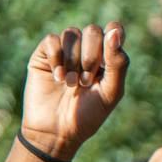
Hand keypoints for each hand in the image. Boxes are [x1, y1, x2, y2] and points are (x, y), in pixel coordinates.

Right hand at [20, 23, 129, 161]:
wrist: (56, 132)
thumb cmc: (87, 115)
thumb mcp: (111, 92)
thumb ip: (118, 62)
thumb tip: (114, 30)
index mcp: (106, 56)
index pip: (114, 29)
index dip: (112, 37)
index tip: (106, 60)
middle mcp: (86, 50)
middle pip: (93, 30)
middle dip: (90, 56)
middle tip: (86, 81)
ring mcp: (64, 52)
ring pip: (71, 33)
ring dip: (73, 60)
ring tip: (70, 84)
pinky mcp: (43, 56)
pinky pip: (51, 39)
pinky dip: (56, 58)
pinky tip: (57, 77)